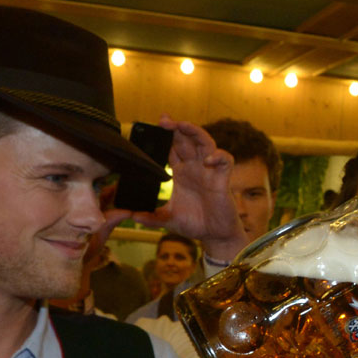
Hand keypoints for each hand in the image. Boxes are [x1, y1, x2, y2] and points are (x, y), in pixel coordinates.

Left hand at [128, 115, 247, 259]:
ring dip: (195, 132)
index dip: (165, 136)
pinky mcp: (223, 179)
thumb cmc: (194, 224)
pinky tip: (206, 160)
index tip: (153, 127)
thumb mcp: (168, 220)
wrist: (214, 235)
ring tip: (183, 126)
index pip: (172, 147)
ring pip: (206, 142)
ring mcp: (210, 171)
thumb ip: (151, 218)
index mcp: (181, 172)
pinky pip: (225, 160)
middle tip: (163, 121)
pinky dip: (218, 156)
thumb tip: (131, 216)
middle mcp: (195, 167)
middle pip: (187, 139)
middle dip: (176, 127)